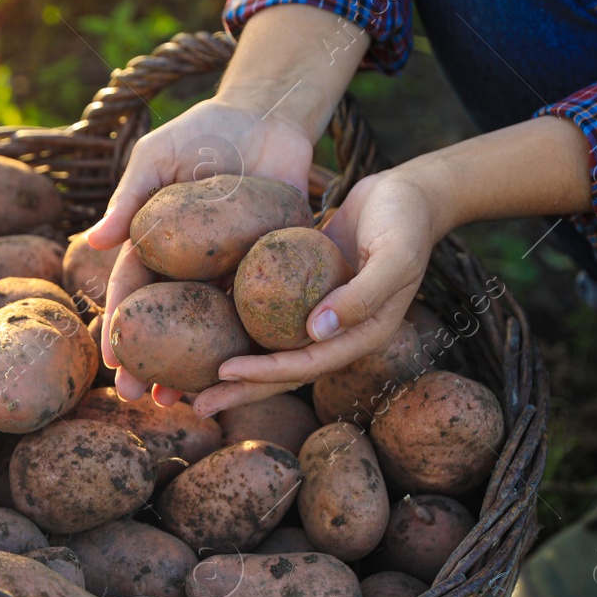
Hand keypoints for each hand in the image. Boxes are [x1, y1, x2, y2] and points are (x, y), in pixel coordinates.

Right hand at [89, 99, 315, 403]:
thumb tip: (93, 242)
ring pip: (214, 328)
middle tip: (143, 398)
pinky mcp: (275, 266)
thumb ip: (130, 198)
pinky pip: (265, 308)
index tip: (114, 361)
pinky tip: (249, 372)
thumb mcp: (157, 158)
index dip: (123, 328)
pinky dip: (256, 341)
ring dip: (200, 367)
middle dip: (155, 363)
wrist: (268, 116)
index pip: (135, 293)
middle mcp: (193, 268)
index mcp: (158, 246)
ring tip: (187, 402)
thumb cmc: (203, 131)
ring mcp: (233, 271)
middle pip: (172, 324)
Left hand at [191, 169, 441, 416]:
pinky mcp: (302, 289)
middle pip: (281, 370)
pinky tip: (199, 322)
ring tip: (187, 378)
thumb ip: (362, 295)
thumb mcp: (395, 255)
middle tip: (194, 403)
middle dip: (238, 389)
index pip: (307, 366)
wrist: (409, 193)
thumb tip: (316, 332)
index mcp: (362, 335)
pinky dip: (237, 321)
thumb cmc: (407, 222)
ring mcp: (318, 314)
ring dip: (233, 364)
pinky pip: (266, 312)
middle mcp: (336, 333)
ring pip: (269, 347)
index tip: (224, 372)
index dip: (265, 374)